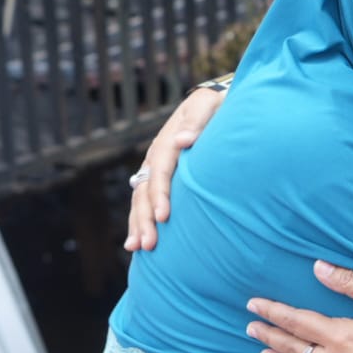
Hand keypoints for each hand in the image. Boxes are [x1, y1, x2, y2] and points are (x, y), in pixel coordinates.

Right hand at [124, 86, 226, 250]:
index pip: (161, 171)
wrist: (212, 104)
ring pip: (140, 198)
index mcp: (168, 141)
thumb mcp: (207, 107)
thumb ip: (197, 122)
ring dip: (138, 223)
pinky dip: (139, 220)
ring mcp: (154, 168)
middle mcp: (156, 156)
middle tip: (148, 244)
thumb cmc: (214, 107)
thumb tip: (182, 140)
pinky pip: (144, 200)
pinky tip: (137, 243)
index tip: (163, 216)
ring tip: (137, 248)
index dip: (160, 194)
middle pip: (145, 190)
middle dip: (145, 218)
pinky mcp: (158, 177)